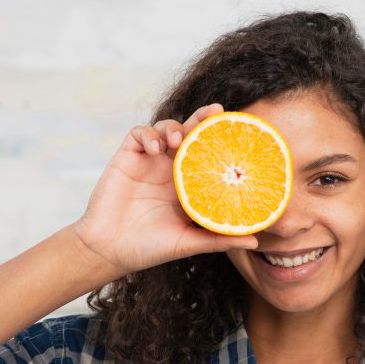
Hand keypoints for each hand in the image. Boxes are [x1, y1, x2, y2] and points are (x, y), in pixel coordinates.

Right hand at [71, 103, 258, 276]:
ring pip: (165, 129)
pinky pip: (139, 134)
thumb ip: (219, 239)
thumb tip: (255, 242)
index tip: (239, 132)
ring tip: (179, 140)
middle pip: (190, 134)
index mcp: (188, 186)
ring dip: (174, 127)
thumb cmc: (149, 248)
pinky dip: (149, 134)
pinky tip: (156, 148)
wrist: (109, 250)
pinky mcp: (127, 158)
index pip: (208, 155)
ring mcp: (149, 162)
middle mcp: (170, 170)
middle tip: (216, 113)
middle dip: (202, 120)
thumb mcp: (188, 243)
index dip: (220, 140)